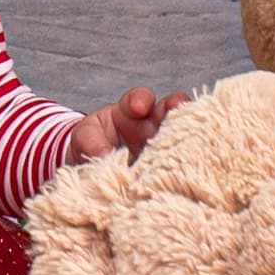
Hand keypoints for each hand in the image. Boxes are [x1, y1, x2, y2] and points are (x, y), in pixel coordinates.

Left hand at [68, 83, 185, 164]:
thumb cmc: (91, 144)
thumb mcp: (83, 138)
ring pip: (183, 137)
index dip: (141, 100)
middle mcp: (152, 126)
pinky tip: (183, 175)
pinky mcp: (166, 171)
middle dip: (176, 107)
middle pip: (171, 111)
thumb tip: (102, 156)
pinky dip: (182, 169)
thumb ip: (89, 142)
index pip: (140, 98)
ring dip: (187, 138)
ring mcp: (163, 148)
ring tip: (191, 143)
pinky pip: (179, 168)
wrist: (92, 169)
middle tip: (177, 109)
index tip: (138, 107)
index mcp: (130, 112)